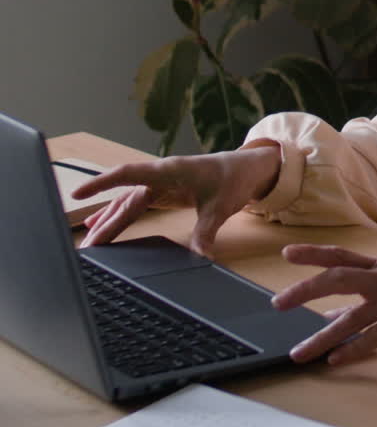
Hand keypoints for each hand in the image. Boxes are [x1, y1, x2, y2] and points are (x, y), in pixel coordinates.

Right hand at [74, 144, 280, 255]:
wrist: (247, 168)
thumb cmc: (233, 179)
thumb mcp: (221, 207)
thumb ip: (207, 232)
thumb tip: (201, 258)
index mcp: (168, 171)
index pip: (127, 175)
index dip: (101, 183)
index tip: (78, 193)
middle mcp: (159, 175)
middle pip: (124, 199)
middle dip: (104, 223)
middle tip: (87, 248)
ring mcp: (159, 184)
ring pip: (126, 203)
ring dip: (109, 222)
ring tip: (90, 244)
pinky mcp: (163, 192)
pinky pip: (134, 205)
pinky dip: (117, 215)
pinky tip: (99, 224)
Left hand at [271, 245, 376, 365]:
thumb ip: (363, 300)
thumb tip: (330, 317)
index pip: (341, 256)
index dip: (313, 253)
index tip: (287, 253)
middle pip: (338, 278)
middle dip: (305, 290)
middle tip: (279, 303)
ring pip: (353, 316)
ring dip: (322, 336)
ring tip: (300, 352)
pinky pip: (376, 336)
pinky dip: (354, 348)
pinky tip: (337, 360)